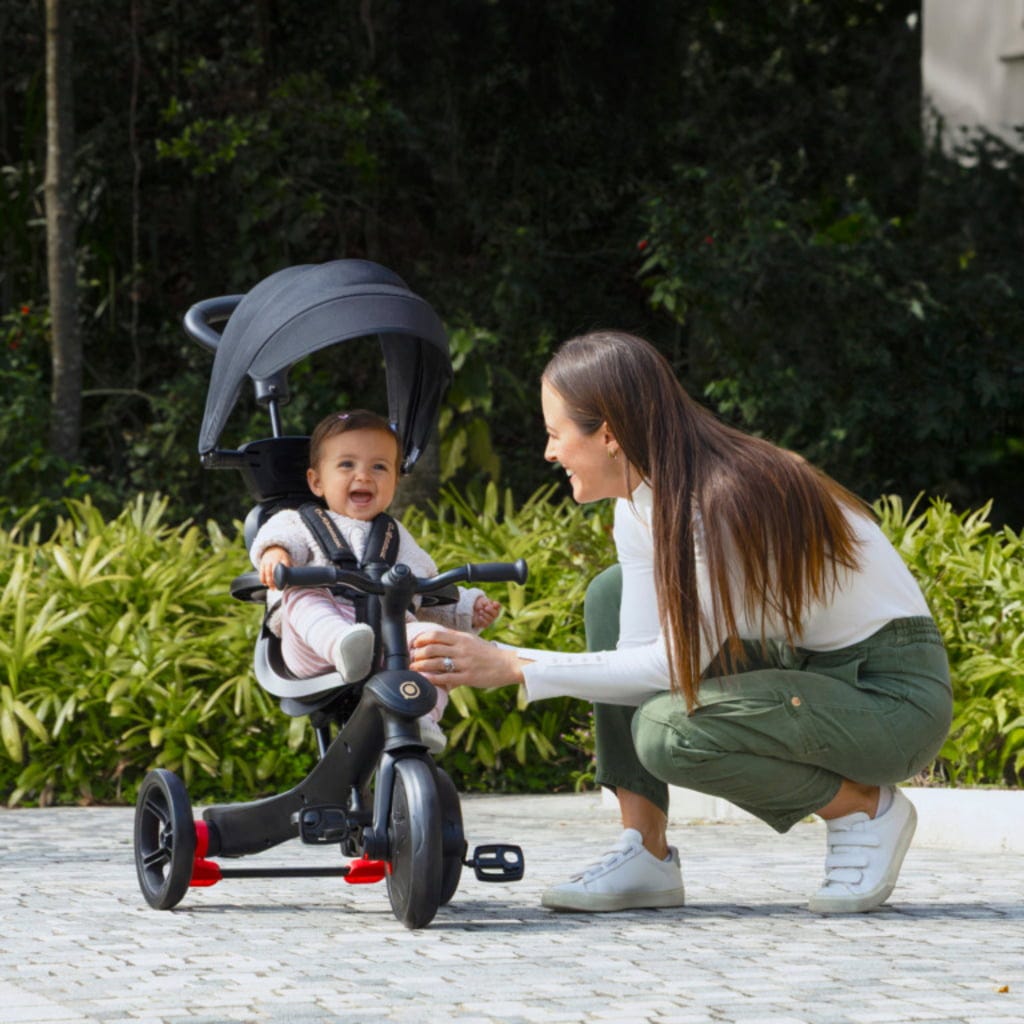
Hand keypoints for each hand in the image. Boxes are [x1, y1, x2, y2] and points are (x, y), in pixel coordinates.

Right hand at [259, 546, 291, 588]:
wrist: (273, 548)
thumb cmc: (282, 558)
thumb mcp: (288, 560)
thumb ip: (290, 568)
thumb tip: (295, 580)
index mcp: (283, 558)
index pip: (285, 567)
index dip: (284, 575)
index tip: (285, 583)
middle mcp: (275, 560)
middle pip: (274, 572)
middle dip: (275, 581)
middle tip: (277, 589)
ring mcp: (268, 561)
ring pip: (267, 573)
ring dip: (269, 582)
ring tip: (272, 589)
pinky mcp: (262, 563)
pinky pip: (261, 573)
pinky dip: (263, 579)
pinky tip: (265, 584)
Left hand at [410, 628, 526, 689]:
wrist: (507, 664)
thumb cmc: (488, 653)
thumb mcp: (472, 640)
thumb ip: (455, 638)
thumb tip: (437, 637)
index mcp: (462, 638)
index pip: (436, 634)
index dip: (421, 639)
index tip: (414, 643)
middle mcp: (462, 649)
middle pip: (432, 648)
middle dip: (417, 653)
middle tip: (411, 658)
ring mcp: (464, 663)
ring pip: (436, 663)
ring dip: (421, 666)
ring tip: (413, 668)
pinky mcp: (468, 677)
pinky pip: (446, 678)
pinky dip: (432, 679)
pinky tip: (425, 679)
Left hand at [471, 595, 501, 629]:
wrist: (473, 612)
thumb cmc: (479, 605)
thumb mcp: (481, 601)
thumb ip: (485, 602)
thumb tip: (486, 604)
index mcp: (494, 607)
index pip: (498, 605)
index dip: (496, 604)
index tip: (493, 603)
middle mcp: (494, 614)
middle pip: (496, 613)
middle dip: (491, 610)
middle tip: (485, 608)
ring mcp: (491, 620)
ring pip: (490, 619)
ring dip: (485, 614)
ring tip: (480, 611)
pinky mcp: (486, 624)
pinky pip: (486, 623)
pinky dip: (482, 619)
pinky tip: (479, 616)